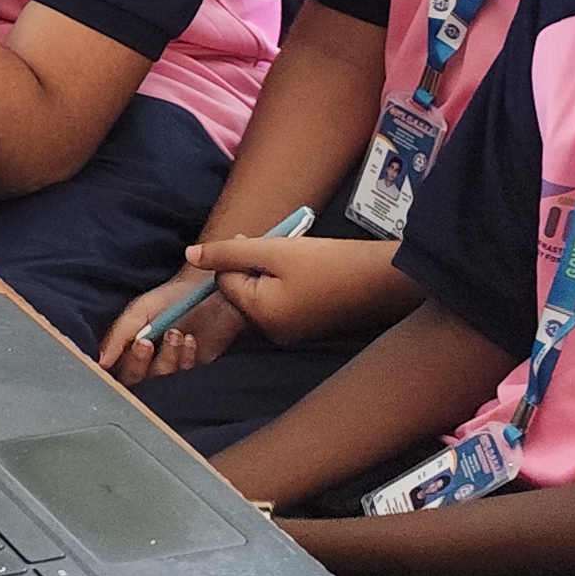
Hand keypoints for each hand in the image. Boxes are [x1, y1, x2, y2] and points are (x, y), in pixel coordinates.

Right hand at [100, 275, 241, 384]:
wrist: (209, 291)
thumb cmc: (172, 297)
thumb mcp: (140, 310)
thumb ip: (119, 334)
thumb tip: (101, 361)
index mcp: (129, 347)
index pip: (117, 368)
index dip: (126, 362)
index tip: (138, 344)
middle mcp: (148, 361)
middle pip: (136, 380)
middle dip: (141, 363)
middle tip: (148, 343)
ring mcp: (170, 366)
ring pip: (161, 380)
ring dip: (168, 357)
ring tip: (175, 334)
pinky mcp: (192, 370)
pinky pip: (185, 376)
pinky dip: (186, 358)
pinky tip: (189, 340)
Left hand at [178, 229, 408, 345]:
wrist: (384, 282)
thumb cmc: (329, 263)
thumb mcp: (274, 250)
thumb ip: (229, 252)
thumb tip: (190, 255)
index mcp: (258, 315)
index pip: (224, 281)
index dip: (239, 255)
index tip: (263, 241)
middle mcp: (269, 332)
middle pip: (242, 289)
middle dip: (254, 265)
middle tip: (281, 248)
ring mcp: (288, 334)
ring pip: (261, 293)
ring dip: (271, 272)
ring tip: (299, 259)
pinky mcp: (305, 328)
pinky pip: (281, 302)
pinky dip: (288, 284)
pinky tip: (310, 272)